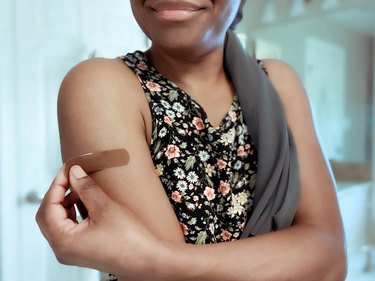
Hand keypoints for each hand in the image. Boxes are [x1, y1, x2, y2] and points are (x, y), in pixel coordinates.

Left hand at [36, 165, 166, 279]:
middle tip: (72, 175)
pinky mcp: (82, 250)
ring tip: (81, 186)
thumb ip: (86, 188)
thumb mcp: (105, 208)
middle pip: (48, 215)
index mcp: (63, 241)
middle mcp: (63, 250)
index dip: (57, 184)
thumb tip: (74, 172)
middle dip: (59, 193)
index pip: (48, 207)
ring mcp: (72, 251)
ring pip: (58, 221)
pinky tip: (86, 200)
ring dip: (66, 201)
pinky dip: (74, 211)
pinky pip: (69, 227)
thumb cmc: (129, 240)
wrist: (147, 261)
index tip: (68, 168)